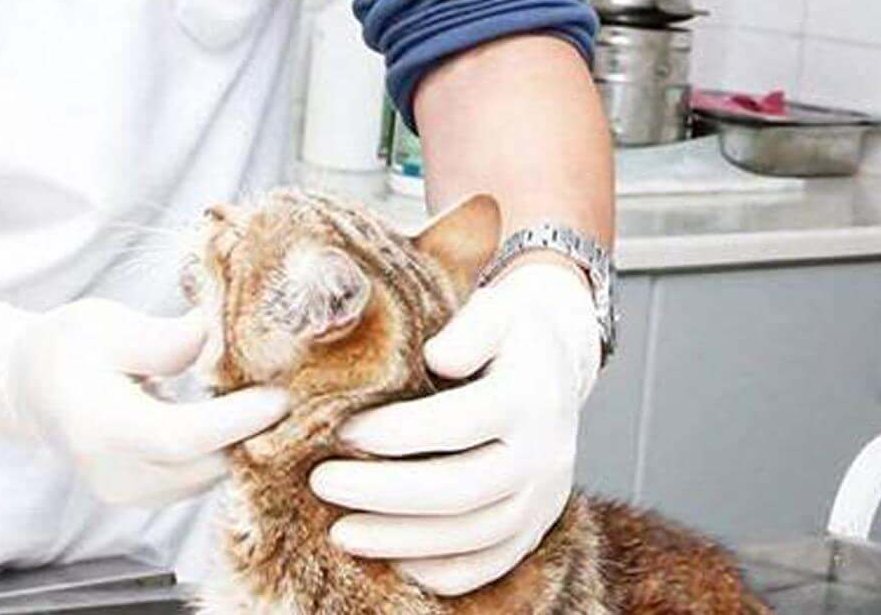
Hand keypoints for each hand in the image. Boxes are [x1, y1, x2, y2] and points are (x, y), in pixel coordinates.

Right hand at [0, 298, 294, 505]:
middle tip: (286, 387)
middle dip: (250, 431)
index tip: (279, 395)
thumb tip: (220, 333)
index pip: (181, 437)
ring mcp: (127, 493)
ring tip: (257, 394)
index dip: (235, 421)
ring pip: (206, 477)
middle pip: (204, 465)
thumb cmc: (67, 347)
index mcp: (99, 426)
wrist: (30, 386)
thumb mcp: (107, 325)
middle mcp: (112, 473)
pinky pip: (197, 479)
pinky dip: (220, 451)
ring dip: (237, 442)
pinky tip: (230, 415)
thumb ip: (164, 339)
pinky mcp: (142, 497)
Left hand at [309, 259, 597, 594]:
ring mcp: (543, 499)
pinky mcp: (534, 528)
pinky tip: (391, 559)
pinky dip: (438, 571)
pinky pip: (487, 565)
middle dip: (382, 493)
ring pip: (470, 537)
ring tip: (341, 531)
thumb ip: (469, 328)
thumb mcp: (497, 310)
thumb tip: (437, 358)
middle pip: (459, 489)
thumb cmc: (509, 336)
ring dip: (400, 540)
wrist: (559, 366)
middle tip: (322, 482)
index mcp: (530, 397)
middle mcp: (544, 454)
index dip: (394, 432)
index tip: (341, 430)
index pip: (456, 423)